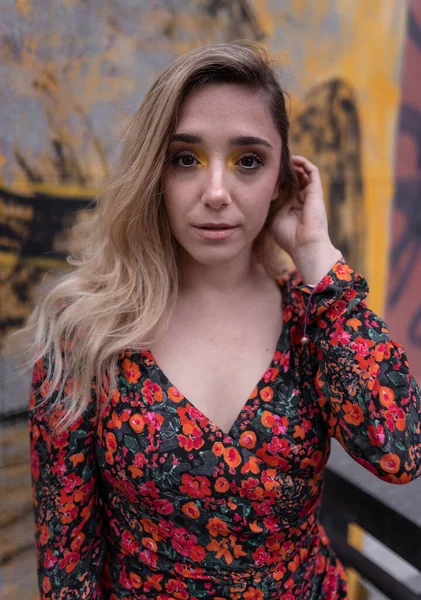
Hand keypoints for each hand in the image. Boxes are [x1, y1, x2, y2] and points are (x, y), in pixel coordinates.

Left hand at [269, 155, 342, 282]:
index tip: (264, 172)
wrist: (305, 245)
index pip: (284, 187)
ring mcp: (309, 194)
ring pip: (303, 172)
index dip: (276, 179)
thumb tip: (262, 191)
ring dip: (293, 164)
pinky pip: (312, 171)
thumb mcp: (273, 218)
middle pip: (294, 178)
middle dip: (284, 169)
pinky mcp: (316, 191)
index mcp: (291, 206)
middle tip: (272, 162)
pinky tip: (293, 159)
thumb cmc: (288, 237)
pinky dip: (304, 163)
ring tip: (282, 158)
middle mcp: (301, 199)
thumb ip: (269, 204)